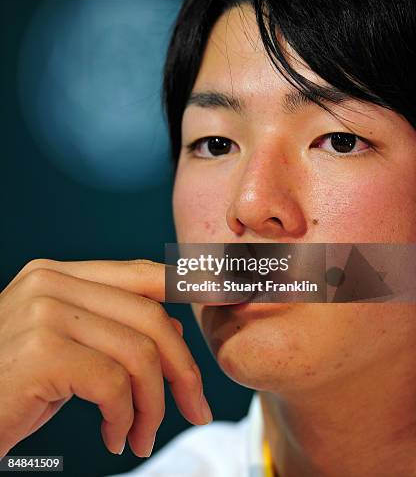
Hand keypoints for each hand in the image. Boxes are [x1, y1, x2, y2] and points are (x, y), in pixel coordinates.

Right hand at [0, 258, 211, 456]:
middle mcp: (50, 283)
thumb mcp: (65, 351)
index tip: (231, 296)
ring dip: (152, 405)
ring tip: (139, 436)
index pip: (141, 273)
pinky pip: (115, 383)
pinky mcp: (40, 351)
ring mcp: (43, 312)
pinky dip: (124, 418)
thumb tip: (177, 333)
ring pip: (140, 353)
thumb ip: (112, 330)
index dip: (190, 284)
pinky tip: (113, 438)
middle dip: (182, 369)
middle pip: (150, 317)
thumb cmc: (11, 389)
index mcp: (57, 275)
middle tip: (195, 409)